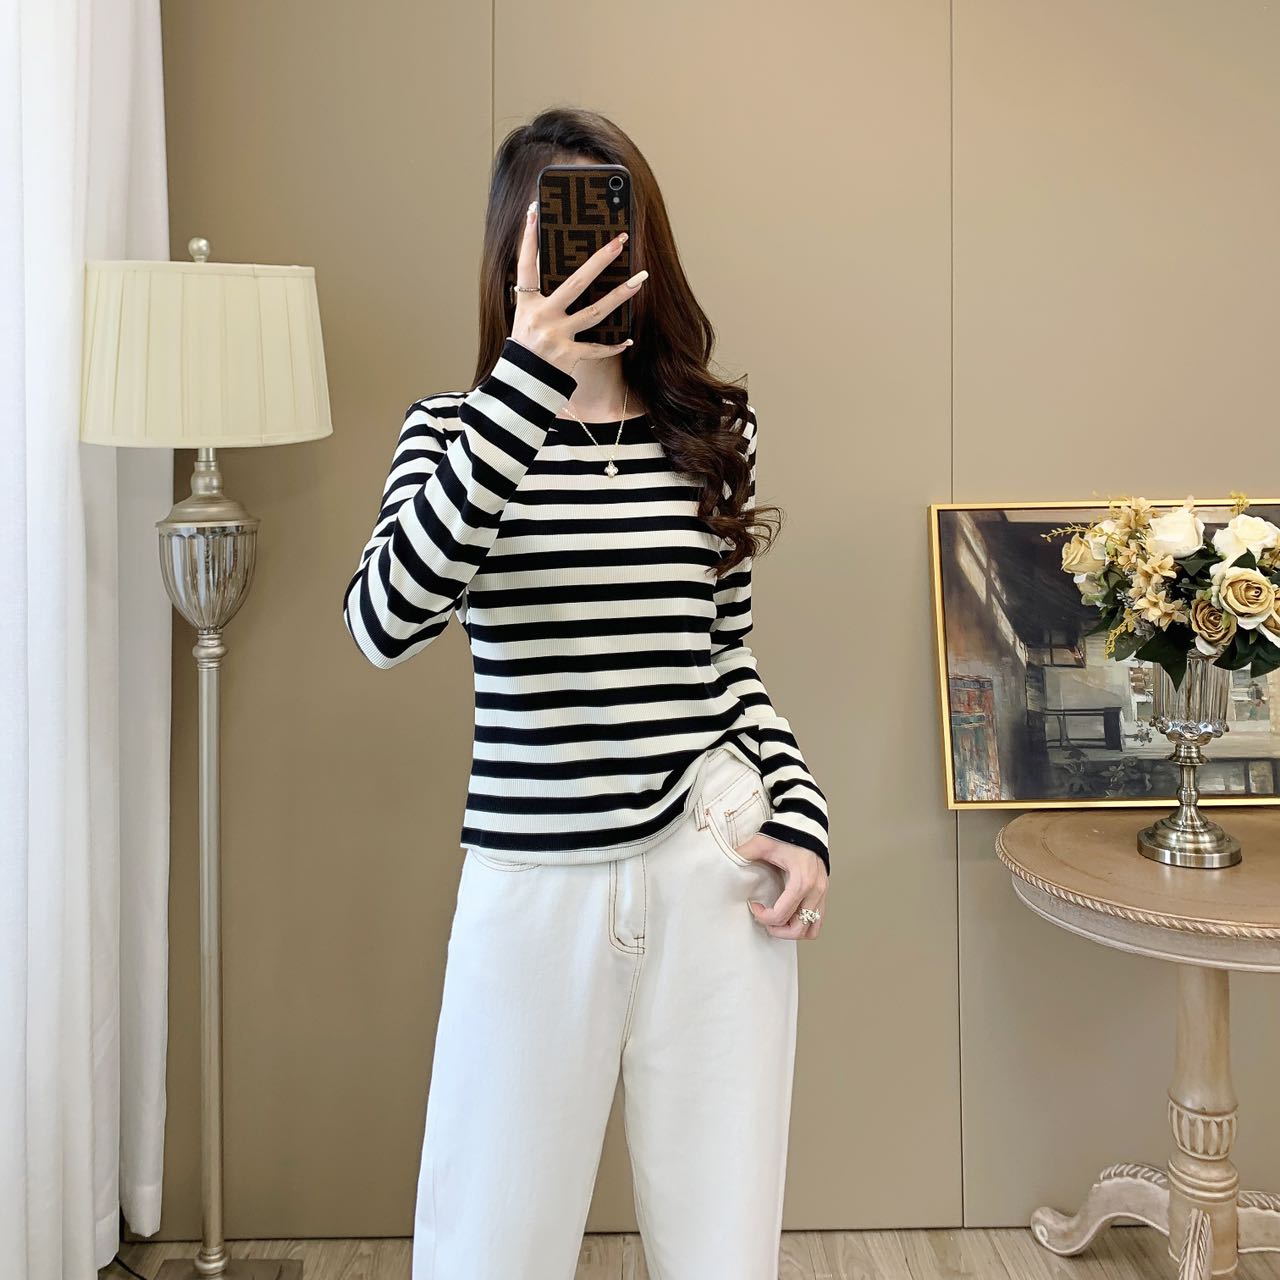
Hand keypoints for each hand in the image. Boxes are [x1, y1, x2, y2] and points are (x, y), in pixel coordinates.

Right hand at [510, 199, 647, 377]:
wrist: (519, 384)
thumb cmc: (526, 346)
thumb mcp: (525, 317)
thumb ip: (540, 296)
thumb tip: (566, 272)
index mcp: (527, 303)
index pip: (527, 264)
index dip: (529, 238)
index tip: (535, 211)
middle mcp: (542, 316)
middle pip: (576, 282)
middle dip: (600, 260)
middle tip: (621, 240)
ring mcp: (556, 336)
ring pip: (595, 311)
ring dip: (620, 295)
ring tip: (641, 279)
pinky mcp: (568, 356)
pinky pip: (596, 349)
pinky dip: (612, 346)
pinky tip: (628, 340)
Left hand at [736, 834, 828, 940]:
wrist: (806, 825)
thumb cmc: (786, 835)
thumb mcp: (762, 844)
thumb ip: (743, 854)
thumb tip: (724, 862)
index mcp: (801, 881)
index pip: (782, 914)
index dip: (763, 917)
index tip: (754, 906)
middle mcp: (815, 891)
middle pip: (799, 928)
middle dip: (778, 930)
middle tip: (765, 919)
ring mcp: (822, 893)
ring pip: (812, 929)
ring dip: (793, 930)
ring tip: (778, 920)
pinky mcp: (823, 893)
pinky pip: (818, 919)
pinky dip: (803, 923)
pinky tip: (789, 914)